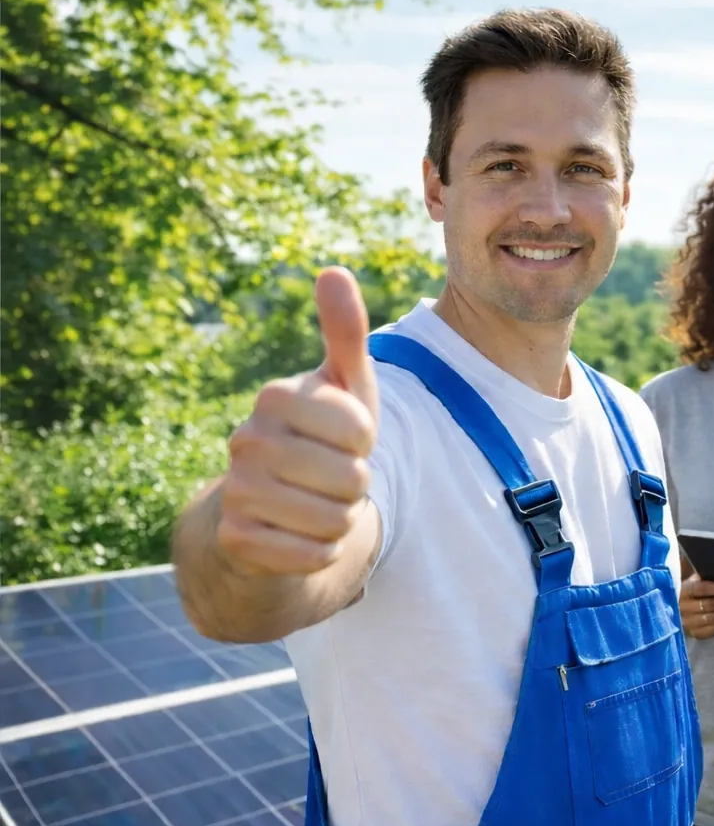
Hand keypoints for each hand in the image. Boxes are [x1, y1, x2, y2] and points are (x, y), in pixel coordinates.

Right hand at [216, 266, 379, 575]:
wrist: (272, 512)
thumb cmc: (322, 439)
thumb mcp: (346, 386)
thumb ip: (345, 331)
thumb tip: (333, 271)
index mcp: (274, 397)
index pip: (361, 429)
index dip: (366, 441)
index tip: (344, 438)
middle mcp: (245, 441)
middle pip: (352, 478)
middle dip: (356, 486)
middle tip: (330, 477)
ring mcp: (235, 491)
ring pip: (335, 519)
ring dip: (340, 519)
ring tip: (317, 504)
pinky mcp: (238, 541)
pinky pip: (314, 554)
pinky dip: (320, 552)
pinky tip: (299, 537)